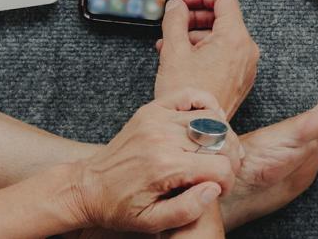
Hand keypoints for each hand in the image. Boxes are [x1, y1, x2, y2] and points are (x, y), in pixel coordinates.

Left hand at [67, 89, 238, 232]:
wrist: (87, 187)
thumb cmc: (119, 208)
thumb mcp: (150, 222)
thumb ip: (186, 210)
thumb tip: (214, 189)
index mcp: (165, 166)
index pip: (220, 167)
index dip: (228, 182)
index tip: (220, 191)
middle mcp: (163, 137)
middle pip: (221, 141)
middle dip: (230, 159)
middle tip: (222, 174)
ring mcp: (157, 119)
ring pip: (212, 119)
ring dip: (223, 136)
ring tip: (217, 153)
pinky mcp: (152, 110)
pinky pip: (191, 95)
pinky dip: (208, 104)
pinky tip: (212, 121)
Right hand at [156, 0, 259, 116]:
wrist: (198, 130)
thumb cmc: (189, 95)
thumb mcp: (174, 51)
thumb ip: (174, 21)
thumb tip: (177, 6)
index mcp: (235, 37)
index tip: (184, 1)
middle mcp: (247, 49)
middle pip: (224, 17)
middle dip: (196, 16)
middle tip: (175, 22)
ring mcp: (246, 65)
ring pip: (223, 37)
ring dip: (197, 34)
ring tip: (172, 43)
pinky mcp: (240, 78)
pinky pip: (226, 54)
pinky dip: (206, 50)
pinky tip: (184, 58)